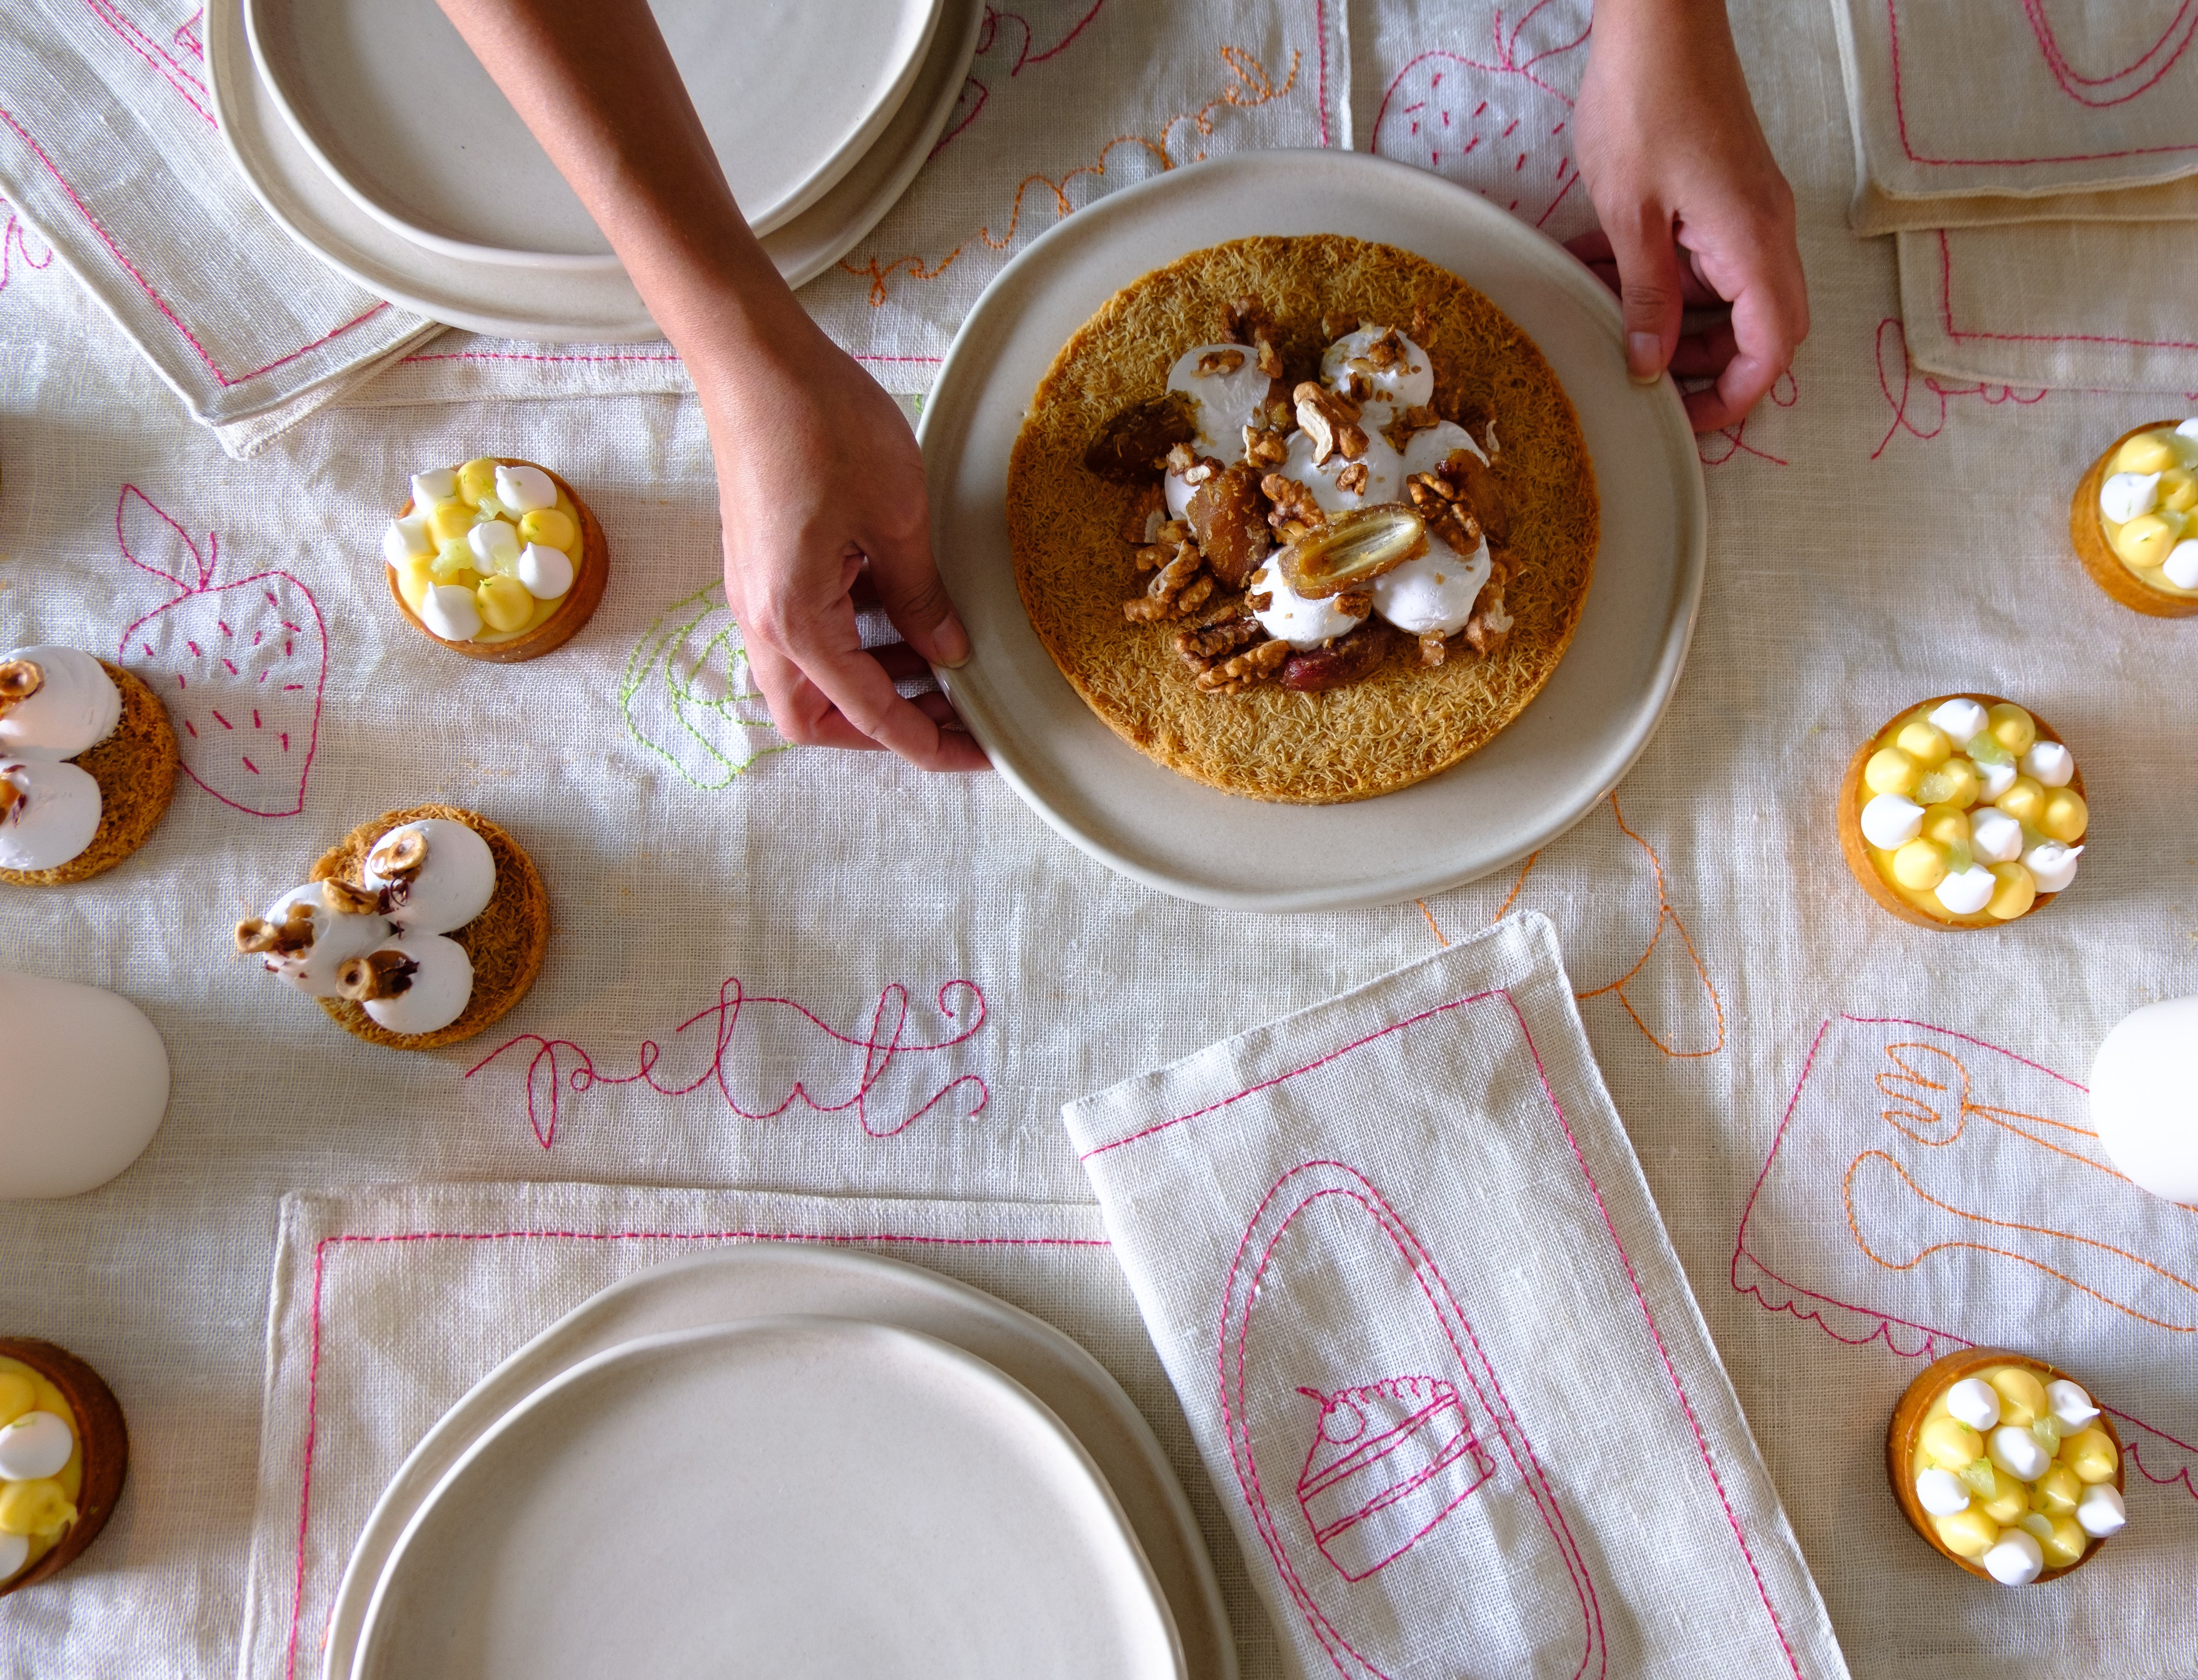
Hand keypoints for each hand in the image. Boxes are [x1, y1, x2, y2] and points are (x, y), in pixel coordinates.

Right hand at [697, 323, 986, 769]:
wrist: (755, 362)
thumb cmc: (822, 427)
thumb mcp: (899, 520)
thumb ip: (922, 598)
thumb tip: (948, 652)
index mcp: (796, 622)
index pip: (869, 715)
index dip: (930, 742)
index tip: (979, 753)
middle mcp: (763, 621)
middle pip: (817, 718)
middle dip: (882, 727)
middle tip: (950, 714)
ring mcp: (755, 594)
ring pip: (807, 679)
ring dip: (869, 682)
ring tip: (937, 660)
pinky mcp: (760, 567)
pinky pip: (804, 632)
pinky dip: (853, 641)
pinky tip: (901, 614)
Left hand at [1568, 0, 1807, 431]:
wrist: (1659, 19)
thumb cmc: (1646, 101)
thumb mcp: (1631, 216)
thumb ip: (1646, 297)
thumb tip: (1651, 366)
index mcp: (1753, 241)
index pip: (1773, 345)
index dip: (1737, 396)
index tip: (1691, 421)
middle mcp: (1763, 228)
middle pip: (1756, 326)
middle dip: (1703, 364)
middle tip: (1642, 382)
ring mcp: (1745, 207)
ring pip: (1722, 292)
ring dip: (1670, 317)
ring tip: (1607, 323)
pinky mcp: (1720, 189)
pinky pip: (1701, 253)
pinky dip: (1659, 275)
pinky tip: (1600, 274)